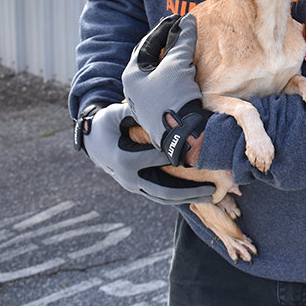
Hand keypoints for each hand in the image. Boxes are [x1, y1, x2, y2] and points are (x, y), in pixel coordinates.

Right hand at [78, 102, 214, 204]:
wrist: (92, 141)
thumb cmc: (107, 123)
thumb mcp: (119, 114)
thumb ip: (138, 112)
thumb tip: (163, 106)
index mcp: (125, 159)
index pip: (159, 159)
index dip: (181, 155)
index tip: (203, 153)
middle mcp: (129, 178)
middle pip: (165, 189)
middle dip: (190, 191)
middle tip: (213, 190)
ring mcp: (133, 186)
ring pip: (164, 197)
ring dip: (188, 198)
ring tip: (211, 196)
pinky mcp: (138, 188)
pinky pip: (160, 196)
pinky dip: (179, 197)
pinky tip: (197, 196)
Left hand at [122, 14, 211, 166]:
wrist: (185, 135)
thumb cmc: (174, 98)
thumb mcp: (177, 64)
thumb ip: (182, 40)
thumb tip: (188, 21)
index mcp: (132, 75)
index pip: (148, 43)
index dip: (165, 29)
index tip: (179, 19)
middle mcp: (135, 88)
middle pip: (152, 58)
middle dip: (168, 44)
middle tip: (183, 32)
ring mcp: (146, 101)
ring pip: (159, 72)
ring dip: (173, 59)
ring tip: (188, 49)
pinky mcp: (159, 110)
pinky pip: (166, 85)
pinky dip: (177, 74)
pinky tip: (189, 71)